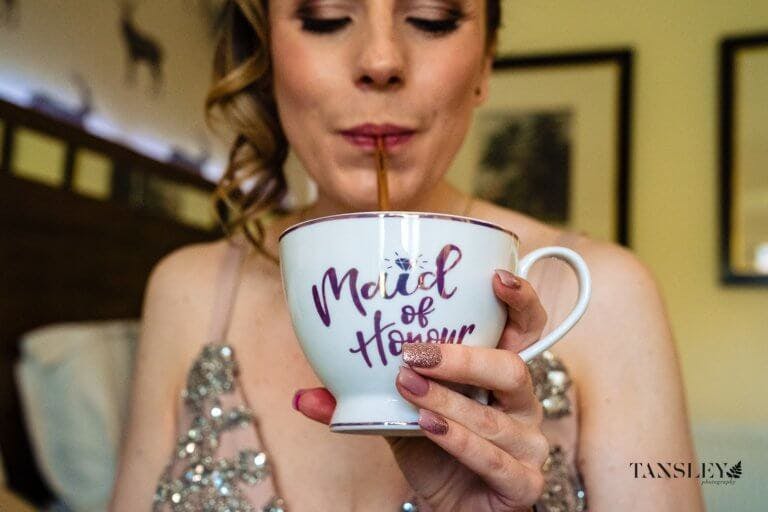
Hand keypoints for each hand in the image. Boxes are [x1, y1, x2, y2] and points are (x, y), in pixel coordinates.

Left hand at [293, 269, 549, 510]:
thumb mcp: (396, 417)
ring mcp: (528, 444)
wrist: (453, 507)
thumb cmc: (434, 451)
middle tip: (414, 352)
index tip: (494, 277)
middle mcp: (521, 404)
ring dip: (447, 399)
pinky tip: (426, 425)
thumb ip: (360, 401)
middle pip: (513, 369)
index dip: (520, 300)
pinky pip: (495, 460)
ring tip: (406, 387)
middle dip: (464, 357)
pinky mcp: (522, 483)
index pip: (526, 329)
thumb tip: (303, 396)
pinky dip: (458, 442)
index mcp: (499, 374)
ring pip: (495, 417)